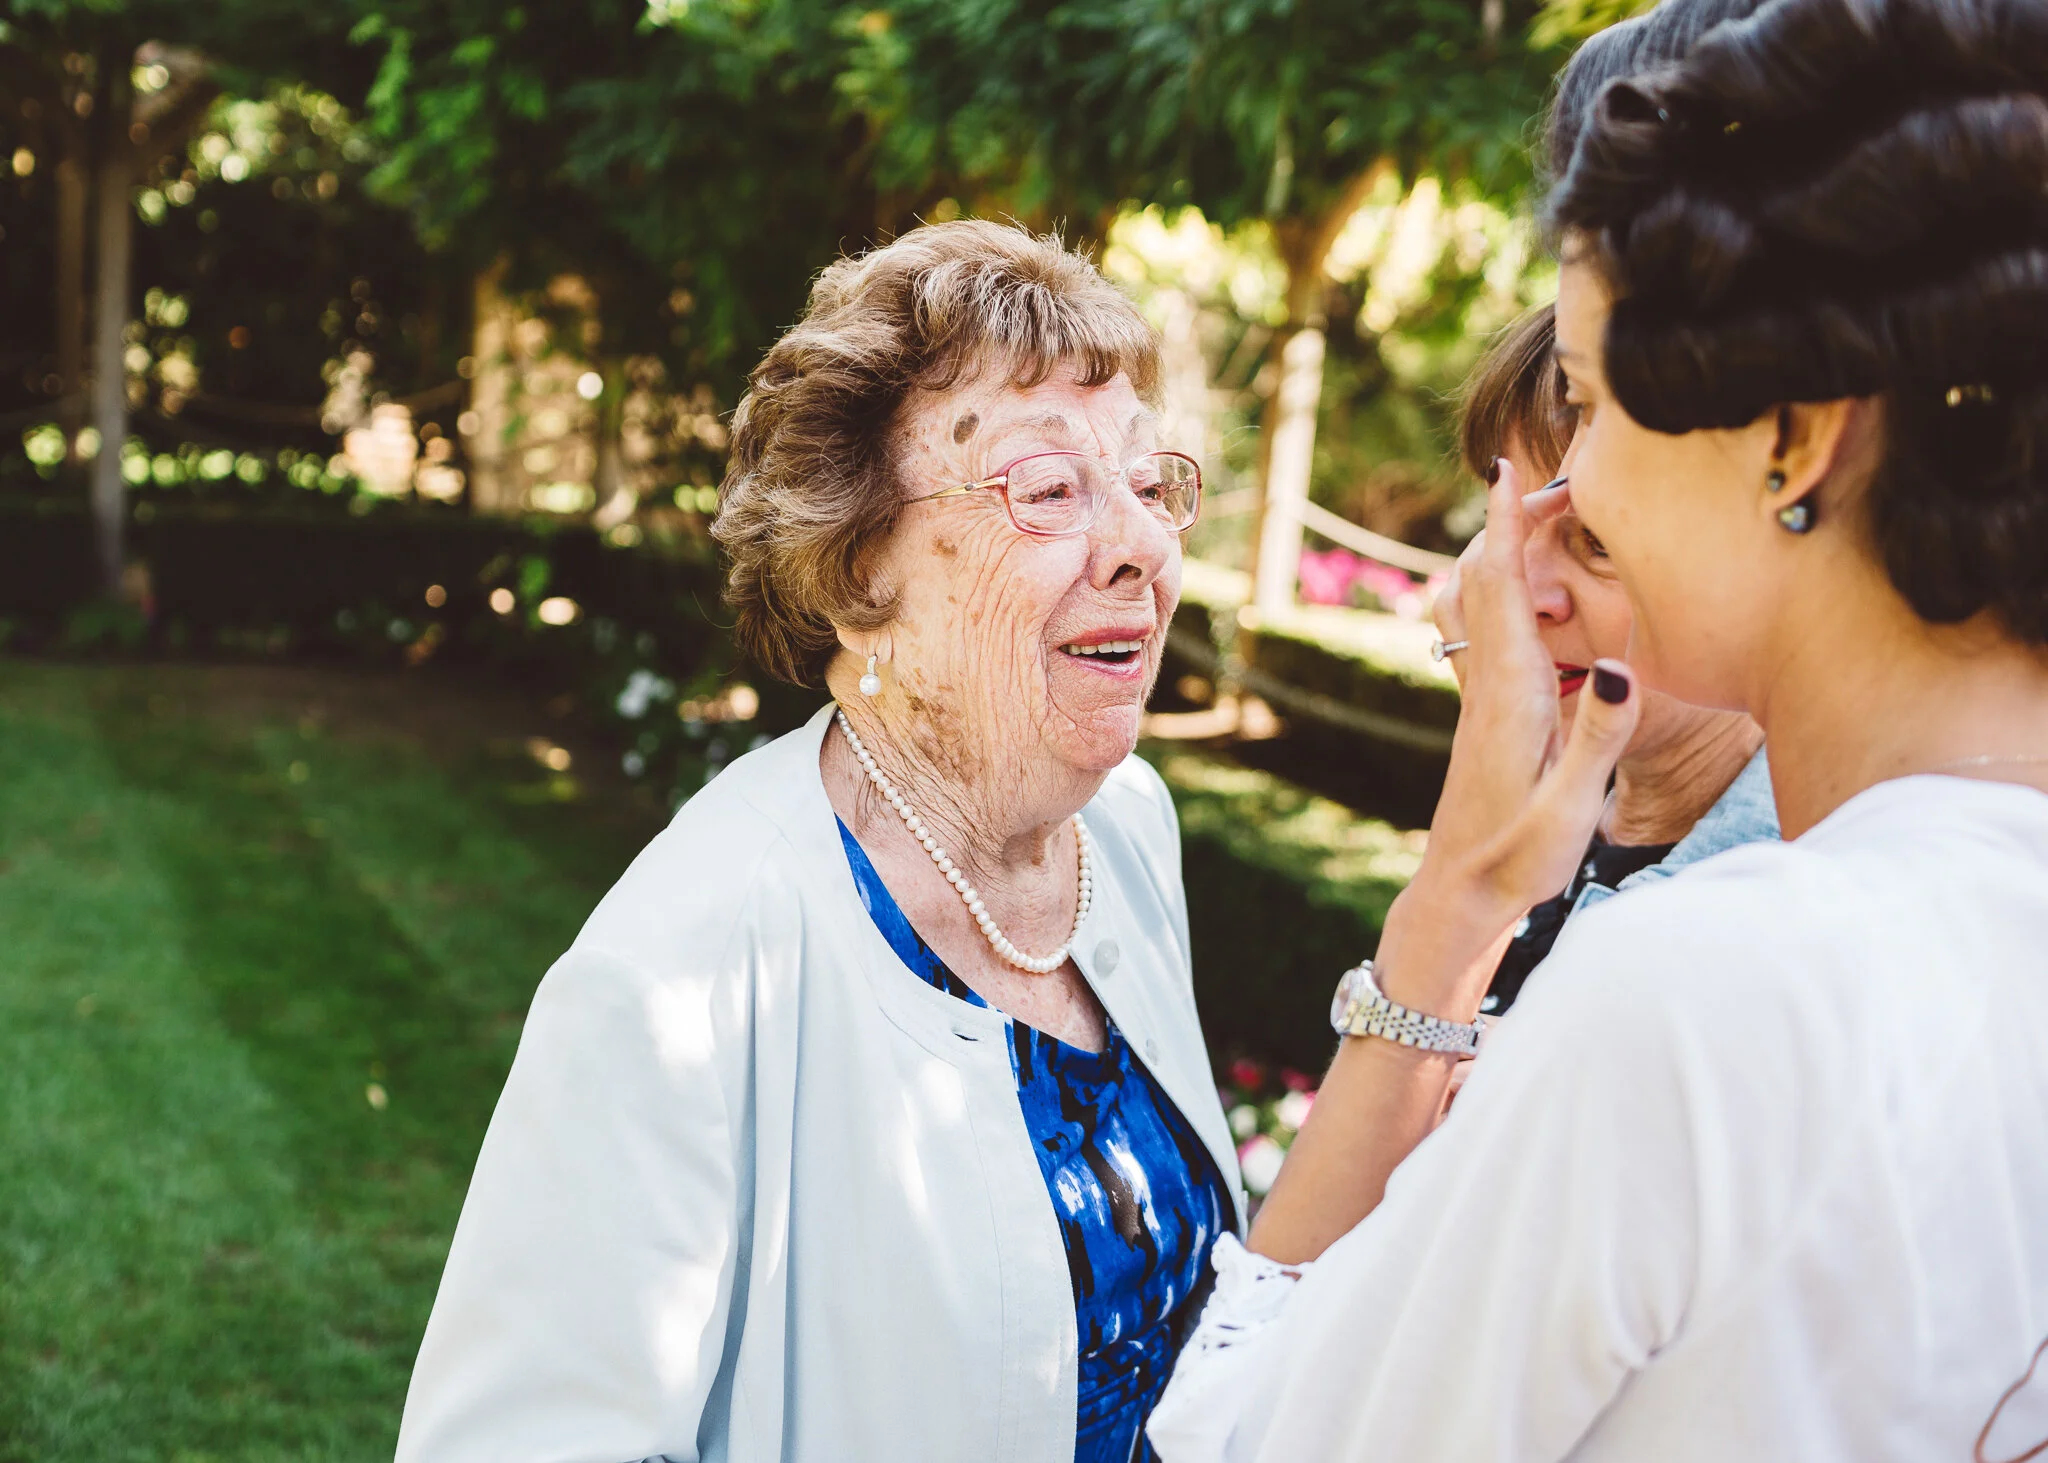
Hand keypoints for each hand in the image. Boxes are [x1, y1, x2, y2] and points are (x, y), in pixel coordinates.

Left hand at [1380, 460, 1638, 1018]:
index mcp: (1509, 695)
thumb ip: (1597, 738)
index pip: (1502, 589)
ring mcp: (1481, 695)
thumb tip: (1616, 664)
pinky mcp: (1486, 711)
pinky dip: (1507, 588)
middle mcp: (1488, 683)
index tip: (1507, 467)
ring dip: (1505, 550)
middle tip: (1562, 479)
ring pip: (1480, 600)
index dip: (1506, 525)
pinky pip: (1488, 628)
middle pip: (1485, 577)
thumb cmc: (1518, 858)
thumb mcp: (1569, 808)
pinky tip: (1537, 589)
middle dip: (1512, 519)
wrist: (1460, 896)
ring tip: (1547, 516)